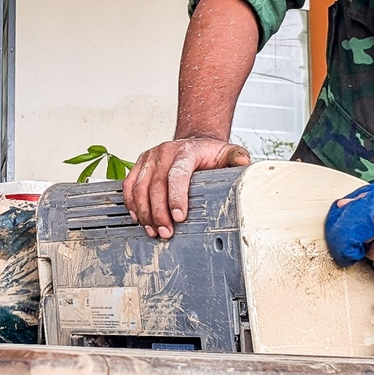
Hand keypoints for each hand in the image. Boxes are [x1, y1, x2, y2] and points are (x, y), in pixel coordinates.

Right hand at [122, 137, 251, 238]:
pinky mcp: (140, 164)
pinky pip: (129, 186)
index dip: (176, 197)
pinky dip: (131, 204)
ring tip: (153, 231)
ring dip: (144, 212)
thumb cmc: (208, 153)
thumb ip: (237, 157)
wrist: (193, 142)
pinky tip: (138, 218)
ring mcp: (149, 158)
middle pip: (156, 185)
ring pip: (139, 188)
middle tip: (166, 232)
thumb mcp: (227, 152)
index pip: (177, 175)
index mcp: (186, 151)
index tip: (179, 217)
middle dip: (159, 213)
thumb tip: (244, 163)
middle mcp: (165, 152)